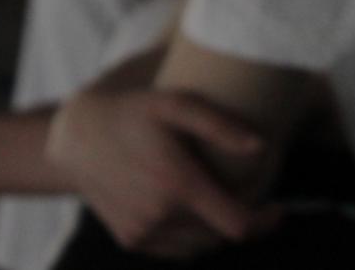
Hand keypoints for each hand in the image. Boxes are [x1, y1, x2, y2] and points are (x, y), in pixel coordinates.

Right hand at [48, 85, 275, 255]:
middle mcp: (160, 217)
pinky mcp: (131, 239)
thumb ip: (220, 125)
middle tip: (251, 194)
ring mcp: (143, 233)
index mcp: (177, 186)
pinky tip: (194, 210)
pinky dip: (192, 237)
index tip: (278, 209)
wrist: (75, 138)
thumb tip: (262, 147)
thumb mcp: (176, 103)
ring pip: (200, 247)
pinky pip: (176, 250)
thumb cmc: (133, 112)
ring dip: (217, 230)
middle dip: (242, 220)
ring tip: (224, 201)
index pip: (236, 224)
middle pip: (220, 236)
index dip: (265, 222)